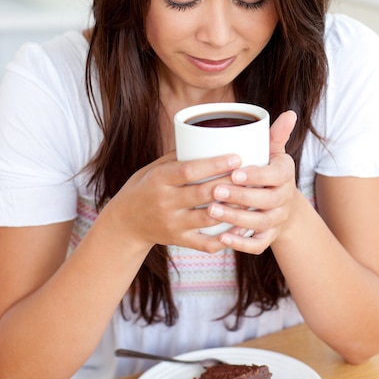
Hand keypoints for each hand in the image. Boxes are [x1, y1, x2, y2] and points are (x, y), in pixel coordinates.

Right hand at [103, 150, 243, 251]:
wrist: (125, 223)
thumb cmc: (144, 188)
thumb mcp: (154, 168)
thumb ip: (179, 156)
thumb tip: (209, 136)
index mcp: (159, 179)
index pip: (188, 171)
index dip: (214, 164)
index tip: (236, 157)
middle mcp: (165, 202)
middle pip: (202, 193)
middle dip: (229, 184)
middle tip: (252, 175)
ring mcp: (172, 224)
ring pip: (208, 218)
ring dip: (232, 210)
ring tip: (253, 200)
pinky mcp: (178, 240)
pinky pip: (205, 243)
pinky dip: (225, 238)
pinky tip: (241, 228)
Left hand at [205, 110, 298, 252]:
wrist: (282, 205)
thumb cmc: (269, 172)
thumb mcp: (273, 153)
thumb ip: (275, 135)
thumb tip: (290, 113)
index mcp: (285, 175)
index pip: (276, 175)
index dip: (257, 175)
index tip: (235, 172)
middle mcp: (285, 199)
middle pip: (267, 201)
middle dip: (240, 197)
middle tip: (215, 191)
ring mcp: (278, 220)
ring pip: (260, 223)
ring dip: (236, 219)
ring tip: (211, 211)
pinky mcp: (269, 237)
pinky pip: (258, 245)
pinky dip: (241, 244)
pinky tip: (222, 238)